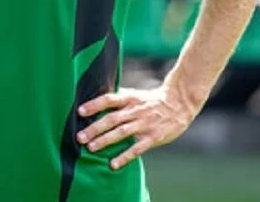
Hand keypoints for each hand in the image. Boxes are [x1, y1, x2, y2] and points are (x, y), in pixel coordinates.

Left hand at [75, 85, 198, 169]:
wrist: (179, 104)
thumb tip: (98, 98)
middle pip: (112, 119)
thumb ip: (119, 98)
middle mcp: (135, 111)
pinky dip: (125, 156)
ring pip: (121, 133)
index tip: (80, 111)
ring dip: (105, 141)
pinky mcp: (153, 137)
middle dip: (95, 128)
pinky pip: (137, 148)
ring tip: (91, 148)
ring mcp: (144, 124)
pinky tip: (113, 164)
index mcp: (130, 99)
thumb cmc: (153, 101)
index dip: (94, 105)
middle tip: (80, 137)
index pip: (109, 100)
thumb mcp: (136, 95)